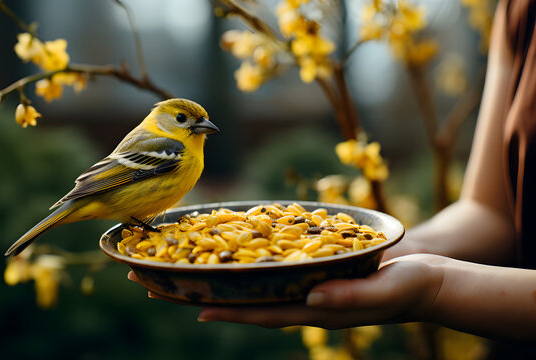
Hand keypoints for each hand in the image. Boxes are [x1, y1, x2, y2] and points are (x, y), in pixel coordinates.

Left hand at [194, 254, 445, 328]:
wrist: (428, 280)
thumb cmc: (410, 288)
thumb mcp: (382, 291)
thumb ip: (350, 298)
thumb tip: (312, 299)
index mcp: (318, 309)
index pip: (264, 313)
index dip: (229, 312)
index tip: (193, 307)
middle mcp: (307, 300)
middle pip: (253, 300)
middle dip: (213, 294)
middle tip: (175, 286)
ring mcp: (312, 286)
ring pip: (262, 284)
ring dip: (229, 277)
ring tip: (197, 268)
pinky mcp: (321, 271)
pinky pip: (281, 267)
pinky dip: (257, 261)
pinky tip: (245, 252)